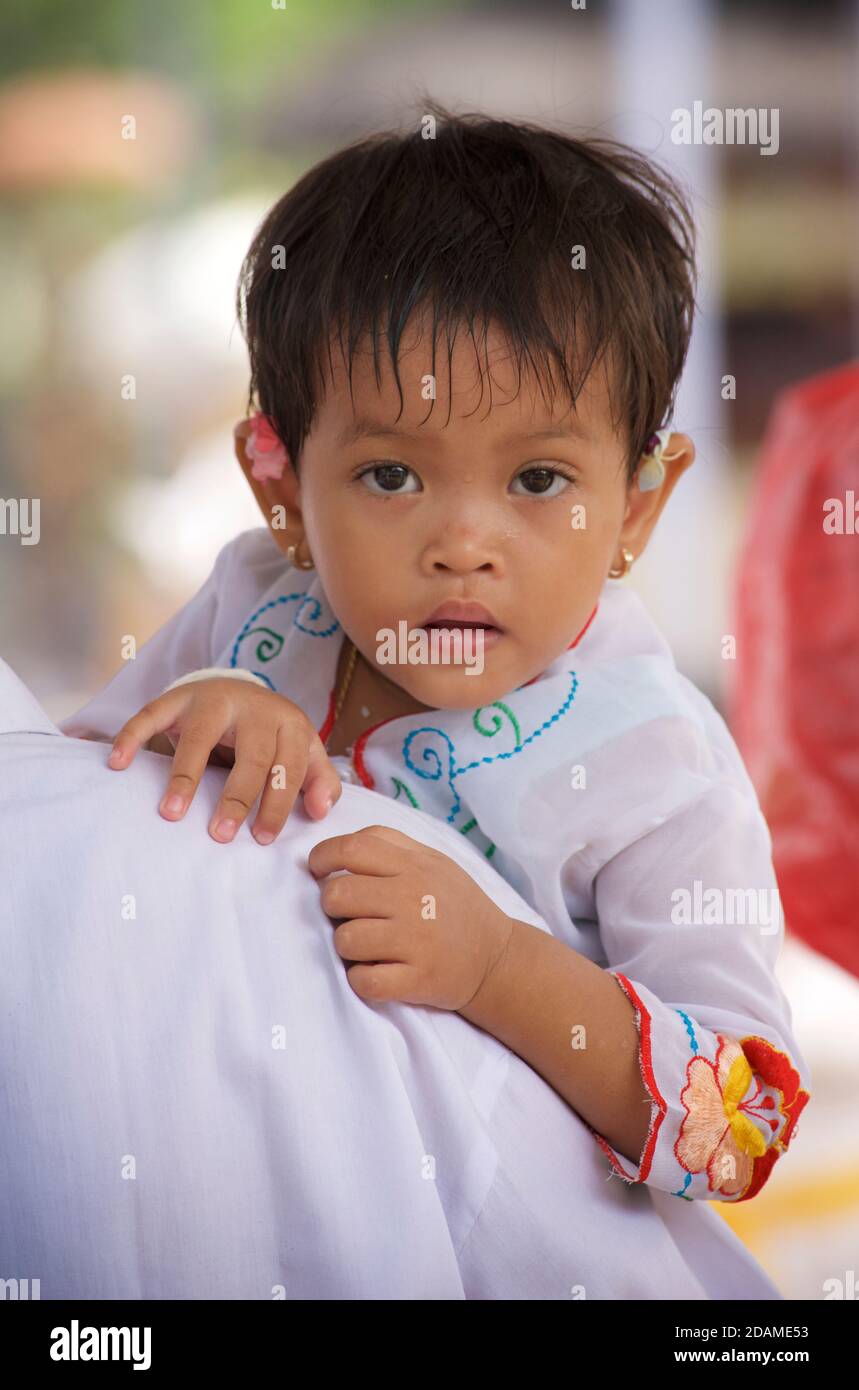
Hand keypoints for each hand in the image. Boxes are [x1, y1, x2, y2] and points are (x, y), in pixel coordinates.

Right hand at [106, 677, 342, 843]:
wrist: (239, 688)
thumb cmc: (272, 734)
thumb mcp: (303, 751)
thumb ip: (319, 780)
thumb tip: (322, 811)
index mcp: (288, 722)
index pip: (287, 766)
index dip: (277, 804)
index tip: (262, 838)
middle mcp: (252, 706)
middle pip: (250, 755)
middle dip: (237, 797)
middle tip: (221, 835)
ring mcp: (211, 698)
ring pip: (201, 735)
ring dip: (185, 776)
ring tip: (172, 812)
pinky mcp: (176, 697)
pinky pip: (151, 714)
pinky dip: (132, 736)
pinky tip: (118, 762)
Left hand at [307, 825, 512, 1010]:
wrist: (498, 958)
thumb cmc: (455, 906)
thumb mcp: (433, 862)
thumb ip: (390, 846)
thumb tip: (338, 847)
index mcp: (415, 866)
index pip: (352, 848)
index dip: (322, 857)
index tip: (319, 871)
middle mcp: (414, 899)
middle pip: (337, 895)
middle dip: (332, 907)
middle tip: (349, 914)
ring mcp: (416, 940)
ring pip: (345, 940)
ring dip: (348, 947)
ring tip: (368, 946)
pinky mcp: (418, 979)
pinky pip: (363, 980)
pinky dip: (362, 980)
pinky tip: (378, 971)